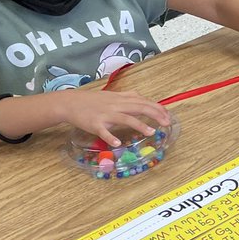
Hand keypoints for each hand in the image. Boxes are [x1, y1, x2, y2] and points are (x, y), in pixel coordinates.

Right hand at [56, 89, 170, 146]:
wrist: (70, 102)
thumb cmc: (93, 100)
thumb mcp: (112, 96)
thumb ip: (128, 97)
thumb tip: (143, 98)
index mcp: (121, 99)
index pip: (143, 101)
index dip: (157, 108)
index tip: (168, 115)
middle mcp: (115, 105)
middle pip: (139, 108)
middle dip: (155, 115)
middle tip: (167, 123)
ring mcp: (105, 115)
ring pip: (125, 118)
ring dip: (139, 125)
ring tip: (151, 132)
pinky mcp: (94, 124)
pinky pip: (103, 131)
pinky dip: (110, 137)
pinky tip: (118, 143)